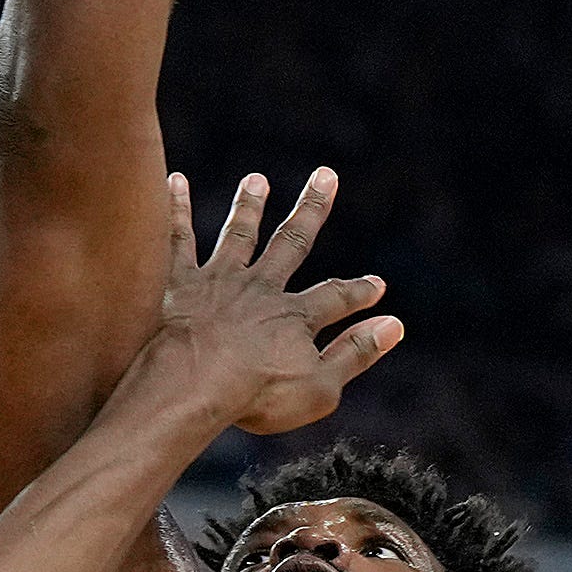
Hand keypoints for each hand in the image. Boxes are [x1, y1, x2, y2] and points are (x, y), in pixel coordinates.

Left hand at [145, 168, 397, 435]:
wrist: (189, 385)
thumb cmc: (255, 396)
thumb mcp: (319, 388)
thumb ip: (356, 354)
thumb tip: (395, 325)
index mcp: (294, 317)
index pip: (335, 297)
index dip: (358, 293)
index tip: (377, 284)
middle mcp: (260, 288)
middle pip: (291, 242)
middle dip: (311, 209)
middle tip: (326, 176)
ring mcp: (218, 282)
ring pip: (238, 235)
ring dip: (249, 206)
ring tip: (256, 180)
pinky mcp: (178, 283)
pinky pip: (178, 239)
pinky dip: (176, 209)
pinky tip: (176, 181)